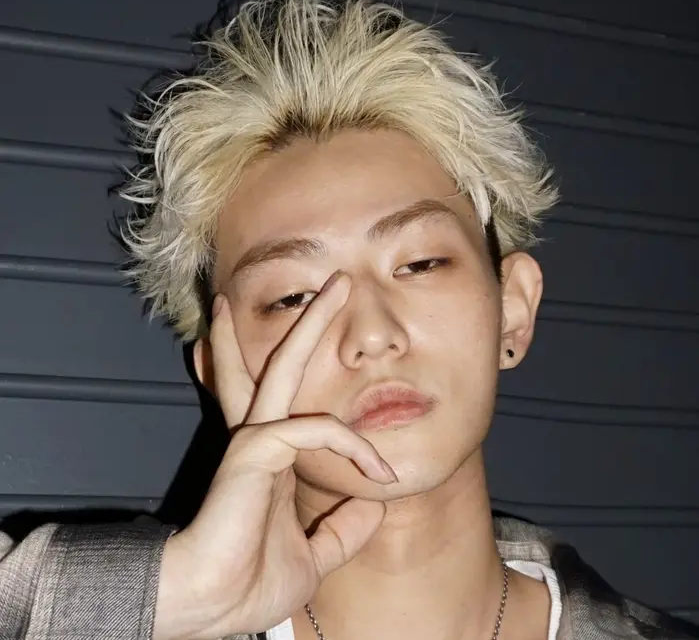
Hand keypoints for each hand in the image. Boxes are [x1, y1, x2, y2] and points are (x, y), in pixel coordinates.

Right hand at [154, 272, 395, 639]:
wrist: (213, 609)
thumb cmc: (251, 582)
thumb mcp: (313, 555)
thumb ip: (342, 529)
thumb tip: (376, 505)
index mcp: (269, 456)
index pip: (276, 397)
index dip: (292, 372)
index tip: (312, 352)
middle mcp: (259, 436)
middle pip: (278, 362)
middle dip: (303, 320)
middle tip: (329, 282)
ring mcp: (254, 439)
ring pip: (285, 365)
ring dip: (310, 324)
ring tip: (335, 288)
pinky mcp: (255, 452)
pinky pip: (314, 430)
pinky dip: (353, 447)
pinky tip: (379, 470)